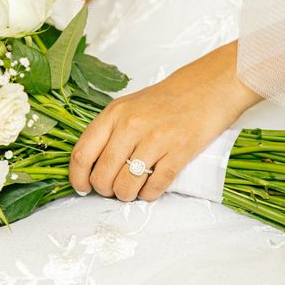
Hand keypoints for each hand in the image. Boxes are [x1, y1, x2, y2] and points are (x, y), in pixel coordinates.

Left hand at [69, 41, 262, 201]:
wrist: (206, 88)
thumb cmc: (165, 100)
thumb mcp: (128, 107)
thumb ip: (108, 132)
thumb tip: (90, 167)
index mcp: (114, 114)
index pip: (82, 153)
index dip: (77, 178)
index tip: (82, 188)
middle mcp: (131, 126)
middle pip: (103, 175)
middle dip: (104, 191)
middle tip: (112, 189)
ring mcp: (156, 139)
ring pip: (126, 185)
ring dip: (126, 195)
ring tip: (131, 191)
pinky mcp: (179, 152)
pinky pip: (155, 186)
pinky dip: (149, 195)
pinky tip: (150, 189)